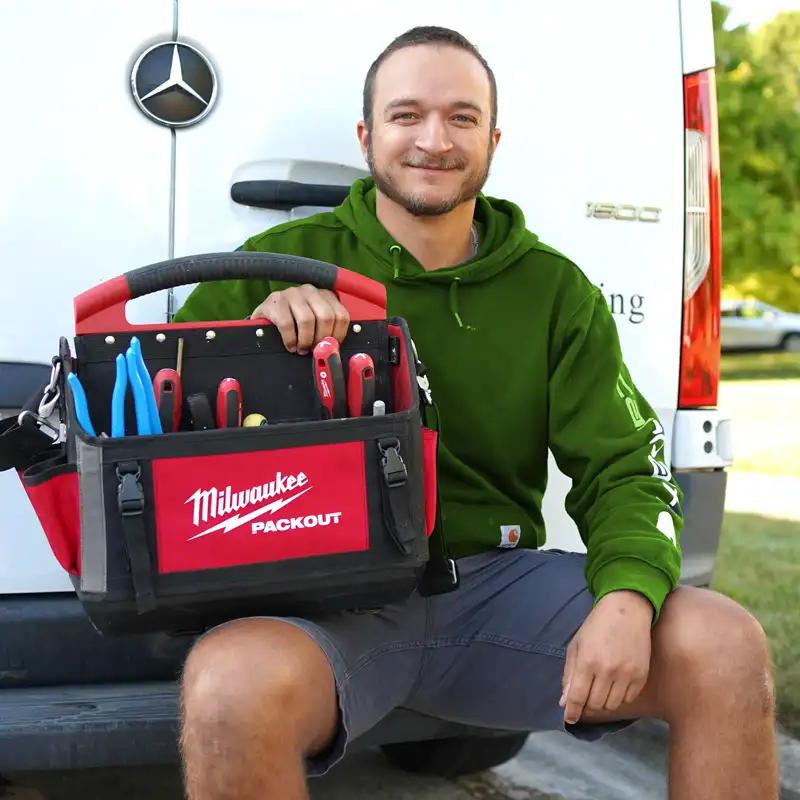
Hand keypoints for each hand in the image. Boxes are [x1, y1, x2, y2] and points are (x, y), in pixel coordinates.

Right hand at [252, 285, 349, 354]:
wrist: (265, 321)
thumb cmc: (294, 325)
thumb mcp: (315, 324)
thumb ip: (328, 331)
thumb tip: (335, 347)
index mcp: (325, 295)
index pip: (341, 315)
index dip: (338, 335)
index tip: (330, 346)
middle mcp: (310, 290)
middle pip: (326, 316)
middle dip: (321, 339)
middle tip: (314, 350)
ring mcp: (291, 293)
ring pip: (307, 320)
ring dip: (305, 341)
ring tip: (301, 349)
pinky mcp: (274, 301)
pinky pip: (287, 324)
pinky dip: (290, 340)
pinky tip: (290, 346)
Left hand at [559, 590, 653, 724]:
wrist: (627, 611)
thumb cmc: (596, 627)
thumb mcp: (576, 646)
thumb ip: (569, 674)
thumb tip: (564, 701)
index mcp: (587, 662)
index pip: (577, 697)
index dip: (572, 711)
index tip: (569, 718)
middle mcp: (607, 671)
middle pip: (595, 705)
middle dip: (587, 705)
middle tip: (586, 696)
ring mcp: (627, 674)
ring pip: (612, 705)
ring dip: (603, 701)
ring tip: (601, 687)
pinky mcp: (641, 676)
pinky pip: (628, 699)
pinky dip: (619, 697)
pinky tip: (615, 683)